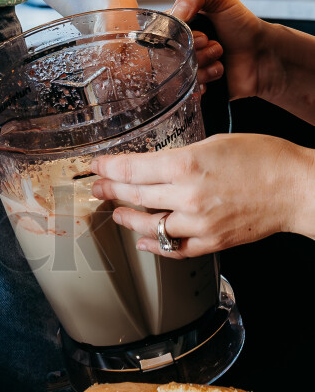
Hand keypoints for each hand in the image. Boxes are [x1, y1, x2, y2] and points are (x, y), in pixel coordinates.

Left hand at [90, 133, 304, 256]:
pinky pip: (174, 248)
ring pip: (148, 225)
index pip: (131, 169)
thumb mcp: (215, 143)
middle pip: (134, 195)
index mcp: (186, 166)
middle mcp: (187, 197)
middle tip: (97, 187)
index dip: (107, 168)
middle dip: (110, 190)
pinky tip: (142, 241)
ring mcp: (198, 223)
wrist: (298, 187)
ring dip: (126, 218)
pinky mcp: (211, 242)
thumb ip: (180, 157)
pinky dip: (154, 246)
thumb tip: (155, 165)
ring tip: (116, 212)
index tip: (96, 166)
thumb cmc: (264, 159)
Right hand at [170, 0, 266, 100]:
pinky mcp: (192, 87)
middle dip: (194, 52)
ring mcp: (184, 68)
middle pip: (167, 56)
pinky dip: (202, 83)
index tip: (201, 35)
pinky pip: (184, 89)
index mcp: (178, 26)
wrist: (263, 54)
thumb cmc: (242, 25)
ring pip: (177, 74)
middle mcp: (178, 48)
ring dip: (201, 66)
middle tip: (212, 44)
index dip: (178, 37)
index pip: (160, 34)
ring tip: (218, 58)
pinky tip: (216, 72)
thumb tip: (175, 14)